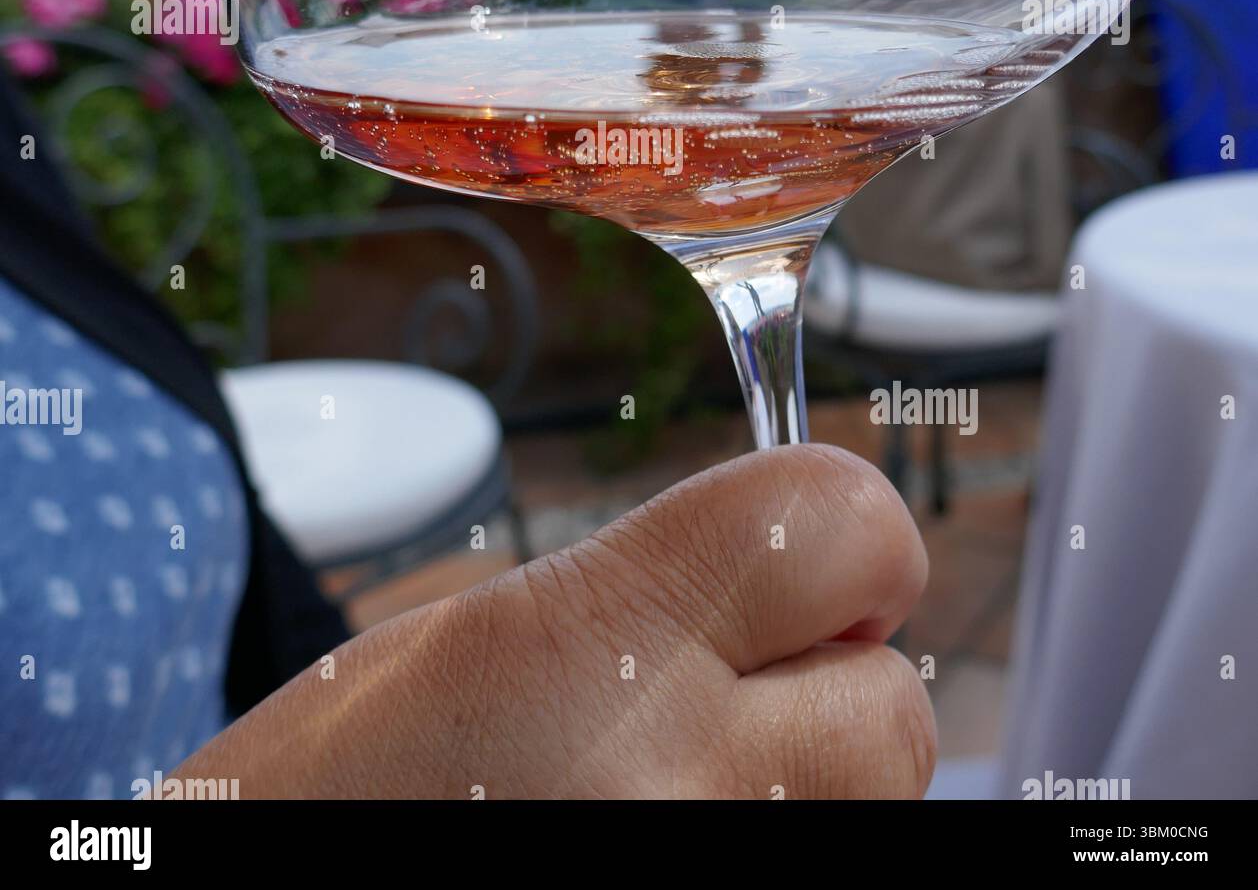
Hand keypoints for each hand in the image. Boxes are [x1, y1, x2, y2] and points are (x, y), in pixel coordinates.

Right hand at [178, 443, 933, 798]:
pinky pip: (819, 866)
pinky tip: (671, 832)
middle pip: (898, 708)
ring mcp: (712, 880)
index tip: (807, 576)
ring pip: (877, 805)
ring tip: (676, 788)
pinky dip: (774, 837)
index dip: (846, 541)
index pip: (848, 522)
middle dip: (833, 695)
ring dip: (811, 786)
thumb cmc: (343, 784)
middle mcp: (676, 779)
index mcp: (596, 638)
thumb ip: (664, 585)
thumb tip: (814, 575)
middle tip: (724, 708)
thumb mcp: (485, 632)